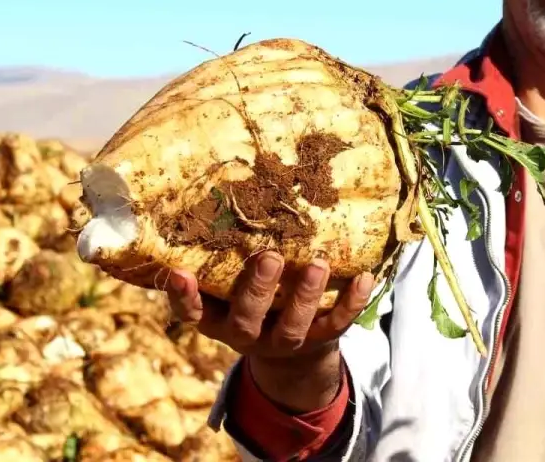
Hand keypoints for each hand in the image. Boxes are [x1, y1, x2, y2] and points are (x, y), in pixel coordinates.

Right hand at [166, 250, 374, 411]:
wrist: (292, 353)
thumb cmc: (254, 298)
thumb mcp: (230, 285)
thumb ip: (224, 255)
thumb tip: (220, 191)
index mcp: (218, 317)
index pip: (193, 312)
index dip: (184, 296)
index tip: (179, 271)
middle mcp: (246, 333)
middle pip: (246, 319)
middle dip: (258, 289)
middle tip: (270, 257)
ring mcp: (283, 341)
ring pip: (292, 327)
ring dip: (305, 296)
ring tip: (317, 263)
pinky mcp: (319, 341)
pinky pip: (336, 326)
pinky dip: (351, 303)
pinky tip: (365, 279)